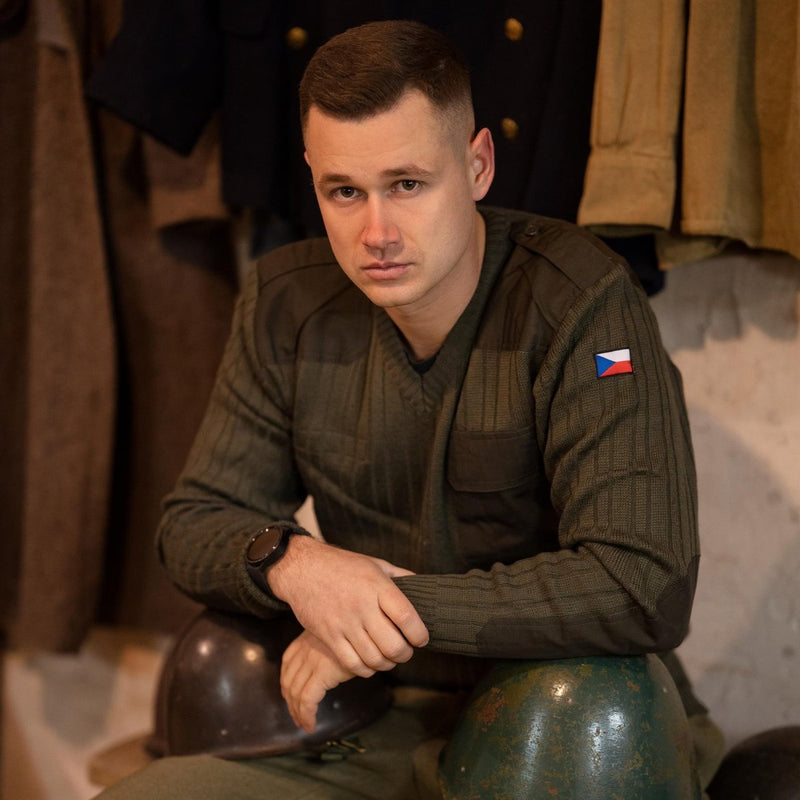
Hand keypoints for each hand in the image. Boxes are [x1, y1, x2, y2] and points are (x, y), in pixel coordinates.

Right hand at [267, 537, 428, 676]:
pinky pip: (352, 663)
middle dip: (405, 654)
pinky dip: (366, 669)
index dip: (419, 634)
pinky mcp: (328, 636)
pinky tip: (370, 662)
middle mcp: (362, 606)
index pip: (407, 617)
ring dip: (387, 664)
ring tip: (389, 657)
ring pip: (374, 659)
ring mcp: (344, 623)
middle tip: (406, 651)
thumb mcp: (375, 564)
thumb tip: (422, 586)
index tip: (421, 638)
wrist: (302, 568)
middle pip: (393, 645)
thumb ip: (400, 576)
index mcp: (378, 586)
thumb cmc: (342, 565)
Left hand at [280, 630, 359, 732]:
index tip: (290, 695)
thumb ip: (327, 646)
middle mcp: (305, 648)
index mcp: (307, 638)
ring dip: (298, 712)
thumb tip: (327, 664)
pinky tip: (310, 724)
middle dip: (291, 702)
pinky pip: (307, 700)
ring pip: (296, 693)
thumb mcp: (338, 636)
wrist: (372, 631)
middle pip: (289, 680)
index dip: (286, 681)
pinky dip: (306, 715)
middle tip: (297, 717)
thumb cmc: (360, 635)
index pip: (288, 662)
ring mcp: (312, 660)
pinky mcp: (322, 672)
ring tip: (304, 725)